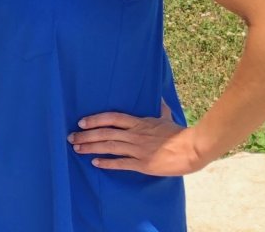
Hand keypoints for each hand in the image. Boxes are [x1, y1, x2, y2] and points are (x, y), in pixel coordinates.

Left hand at [69, 102, 206, 176]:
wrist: (193, 149)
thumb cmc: (180, 134)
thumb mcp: (167, 118)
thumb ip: (160, 110)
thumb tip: (159, 100)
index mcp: (139, 123)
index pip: (112, 118)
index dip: (95, 119)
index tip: (82, 122)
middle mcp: (135, 135)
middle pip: (105, 133)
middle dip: (86, 135)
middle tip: (70, 137)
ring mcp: (138, 149)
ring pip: (109, 147)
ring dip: (91, 147)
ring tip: (77, 149)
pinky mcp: (143, 164)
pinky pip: (121, 163)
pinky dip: (107, 163)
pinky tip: (95, 163)